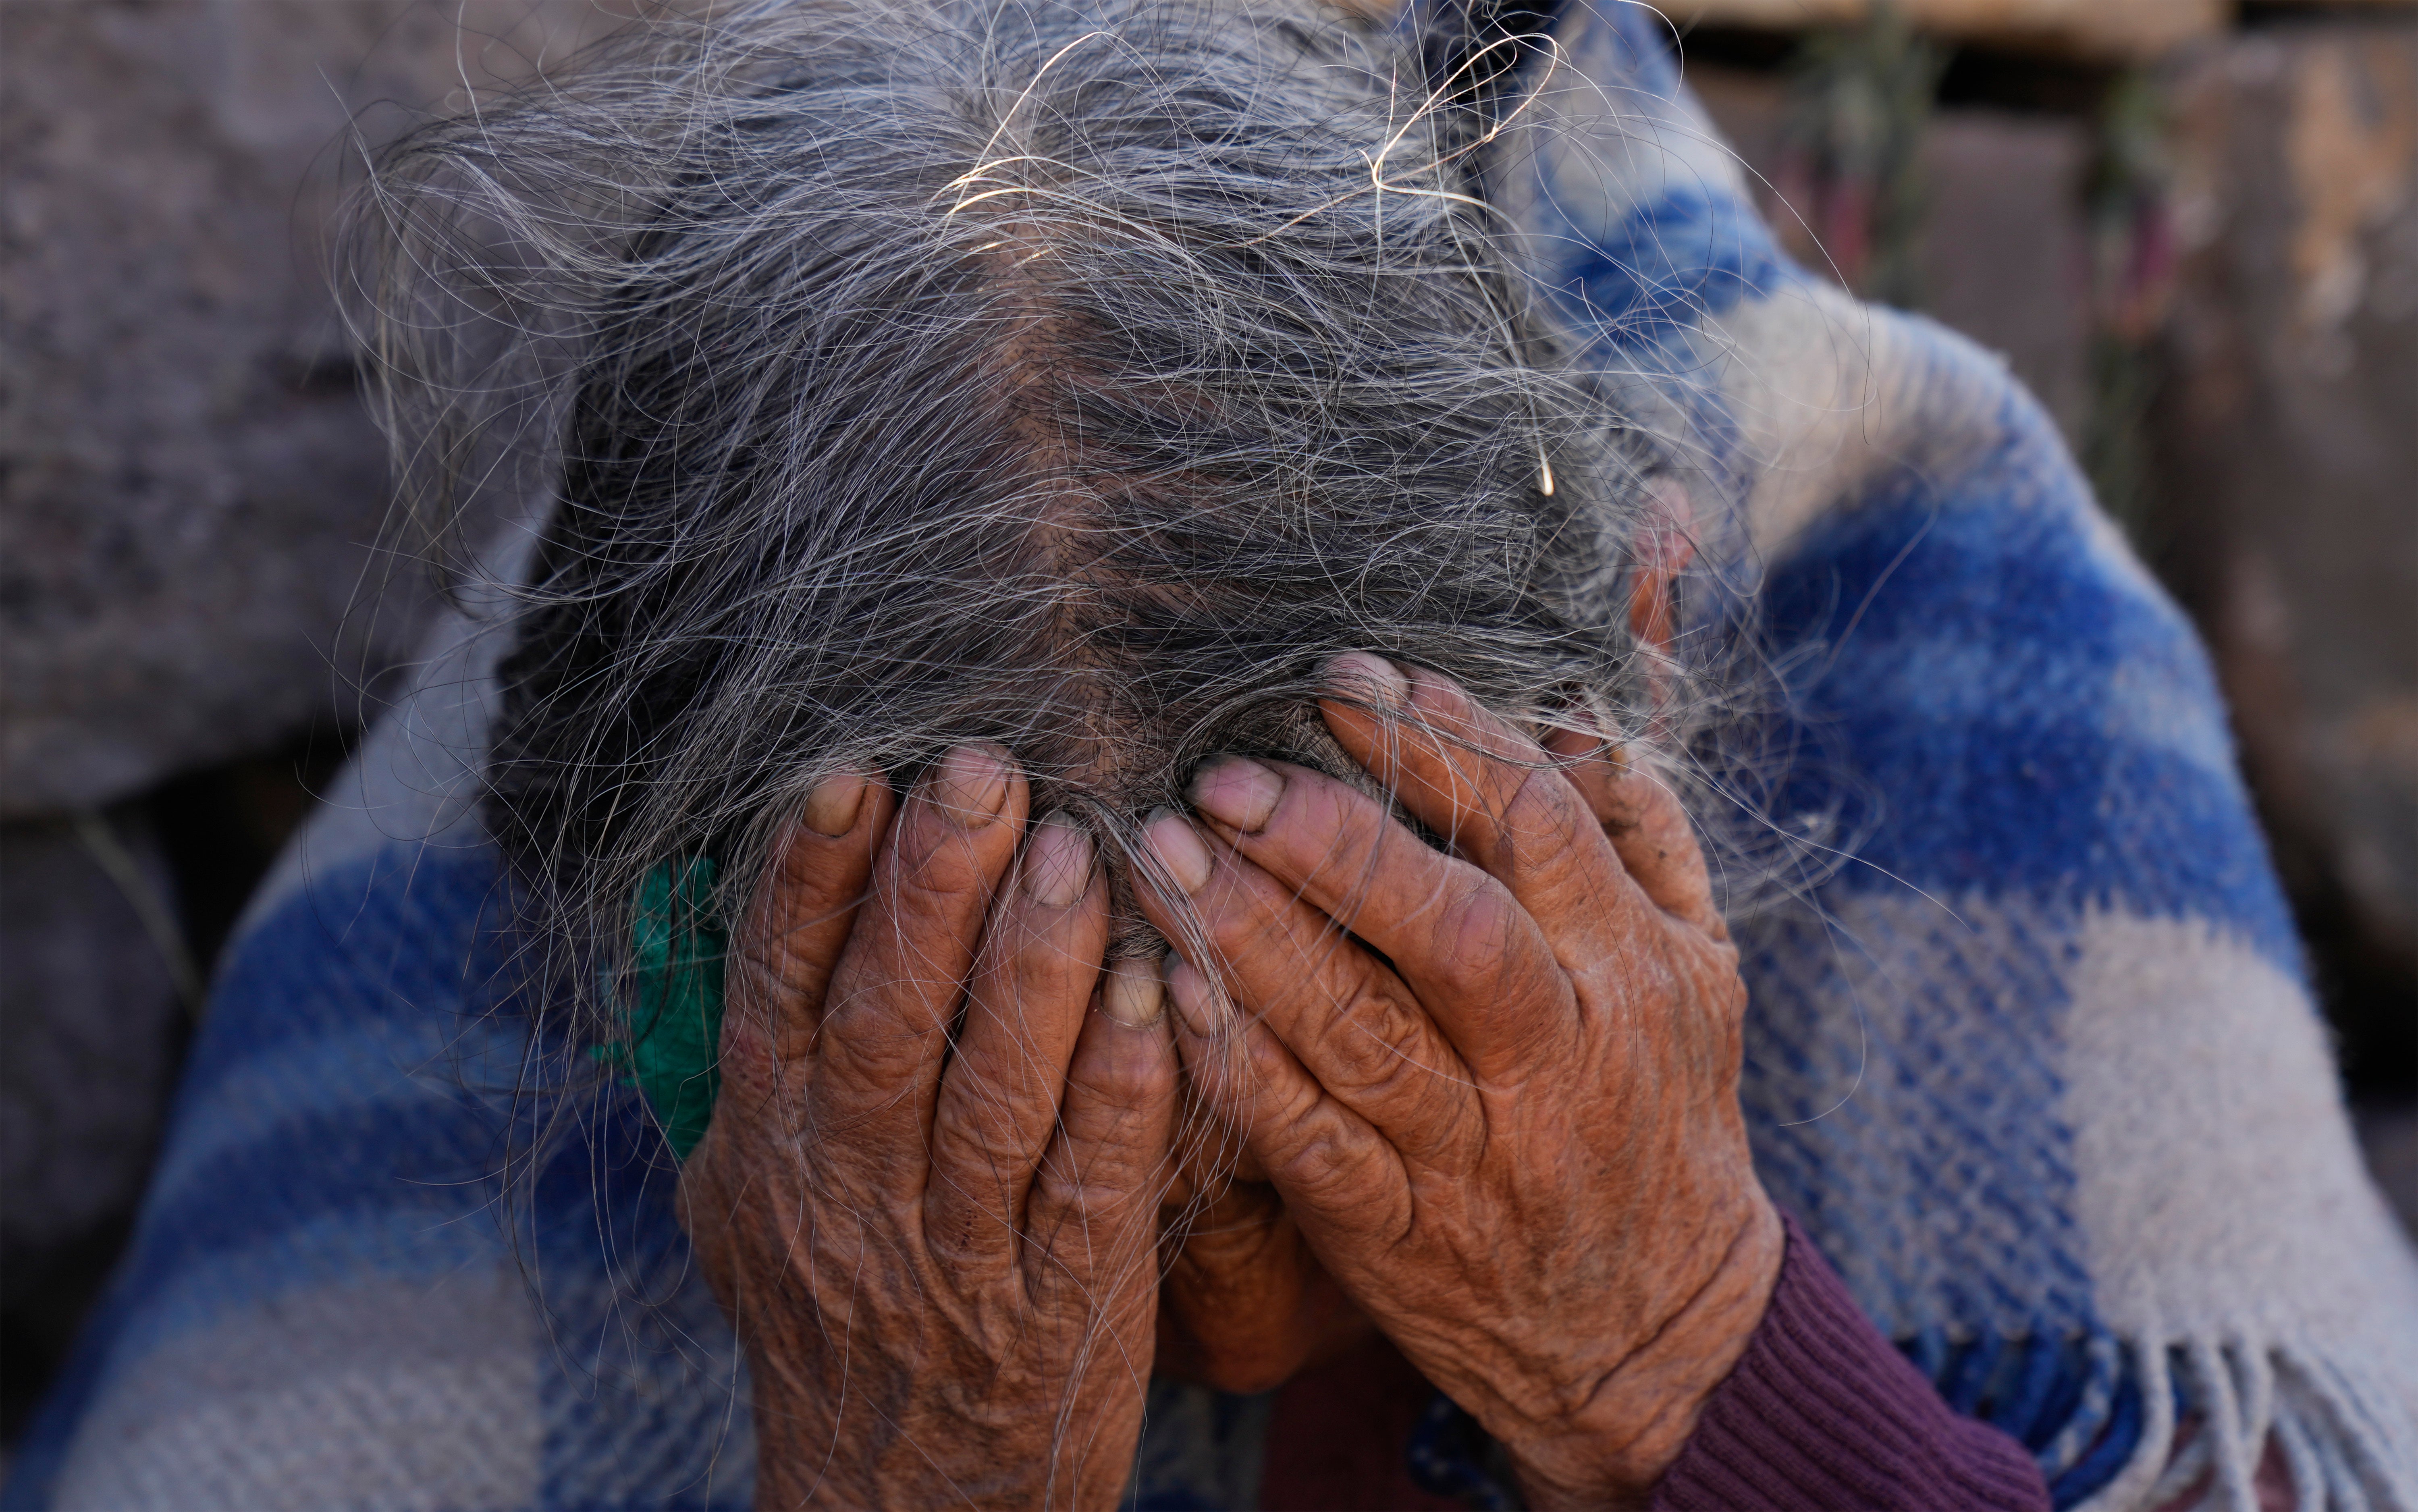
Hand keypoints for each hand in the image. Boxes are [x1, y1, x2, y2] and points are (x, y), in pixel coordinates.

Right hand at [679, 747, 1178, 1509]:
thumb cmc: (830, 1314)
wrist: (897, 1501)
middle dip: (933, 889)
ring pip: (991, 1092)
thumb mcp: (747, 1200)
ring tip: (1083, 850)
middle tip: (986, 775)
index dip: (812, 878)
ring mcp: (953, 1248)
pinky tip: (1154, 994)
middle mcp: (846, 1189)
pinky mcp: (1060, 1297)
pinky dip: (1122, 1087)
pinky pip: (1091, 1180)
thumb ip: (758, 1060)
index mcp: (768, 1144)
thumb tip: (761, 901)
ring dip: (1036, 967)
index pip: (777, 987)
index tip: (858, 773)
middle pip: (886, 1019)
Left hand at [1136, 657, 1781, 1508]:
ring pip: (1360, 1030)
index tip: (1343, 680)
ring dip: (1253, 937)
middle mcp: (1557, 1055)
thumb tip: (1574, 707)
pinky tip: (1173, 994)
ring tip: (1163, 853)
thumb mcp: (1699, 968)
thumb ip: (1644, 832)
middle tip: (1228, 773)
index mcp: (1627, 970)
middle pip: (1446, 927)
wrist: (1659, 1332)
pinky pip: (1308, 1140)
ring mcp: (1475, 1152)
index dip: (1438, 744)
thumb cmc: (1662, 1113)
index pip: (1535, 828)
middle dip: (1334, 841)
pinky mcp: (1397, 1234)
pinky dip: (1238, 1068)